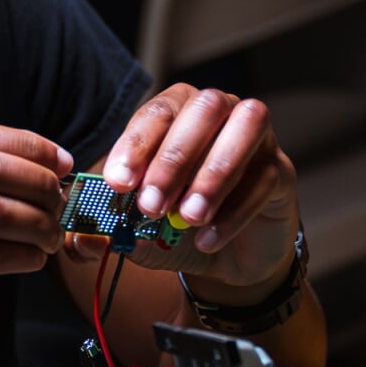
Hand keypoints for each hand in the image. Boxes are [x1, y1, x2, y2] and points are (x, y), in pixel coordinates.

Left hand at [89, 84, 299, 290]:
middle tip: (152, 205)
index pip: (157, 112)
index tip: (118, 183)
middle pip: (204, 108)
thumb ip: (110, 228)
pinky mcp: (282, 171)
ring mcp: (258, 137)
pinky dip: (235, 211)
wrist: (227, 257)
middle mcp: (221, 112)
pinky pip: (265, 178)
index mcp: (178, 112)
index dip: (137, 145)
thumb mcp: (137, 229)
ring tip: (187, 218)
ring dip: (212, 174)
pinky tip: (209, 239)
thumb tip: (83, 235)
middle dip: (173, 157)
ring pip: (245, 128)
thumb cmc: (177, 227)